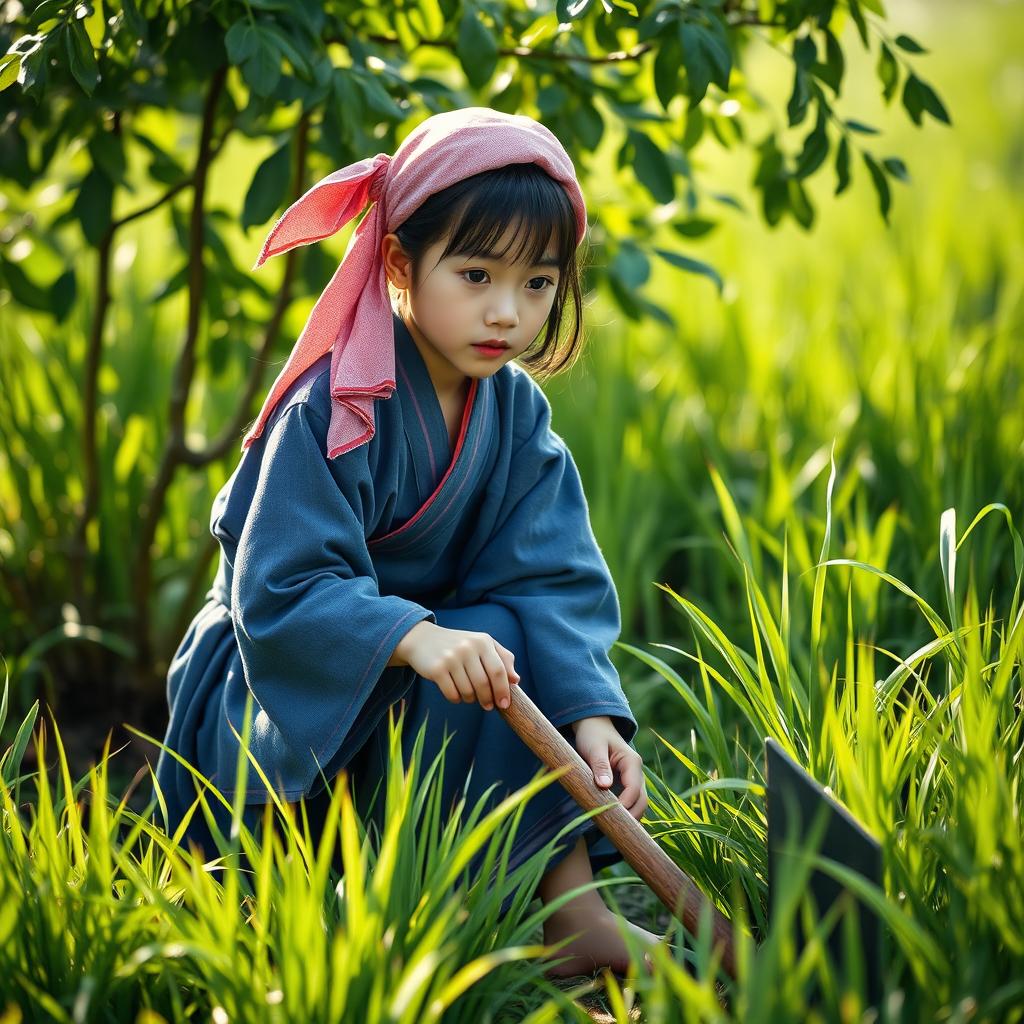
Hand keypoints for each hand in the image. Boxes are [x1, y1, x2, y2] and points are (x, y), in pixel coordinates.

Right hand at [395, 620, 519, 709]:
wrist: (422, 639)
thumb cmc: (459, 645)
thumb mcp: (482, 645)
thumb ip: (503, 659)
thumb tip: (515, 680)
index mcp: (483, 641)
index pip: (499, 671)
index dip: (503, 690)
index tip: (504, 704)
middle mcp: (467, 647)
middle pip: (484, 684)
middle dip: (488, 699)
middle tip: (488, 706)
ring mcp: (451, 657)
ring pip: (468, 691)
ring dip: (470, 699)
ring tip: (469, 694)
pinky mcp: (436, 669)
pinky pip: (452, 694)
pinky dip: (456, 698)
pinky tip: (456, 693)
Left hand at [571, 715, 647, 820]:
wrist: (593, 725)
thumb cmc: (593, 735)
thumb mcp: (594, 747)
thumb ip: (600, 765)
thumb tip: (604, 786)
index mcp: (632, 762)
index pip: (634, 788)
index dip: (625, 804)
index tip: (611, 815)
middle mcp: (637, 772)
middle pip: (641, 800)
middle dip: (632, 816)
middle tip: (614, 829)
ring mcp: (633, 779)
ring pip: (638, 803)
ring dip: (630, 817)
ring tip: (614, 830)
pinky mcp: (625, 784)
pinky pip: (630, 802)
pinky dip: (625, 813)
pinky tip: (614, 823)